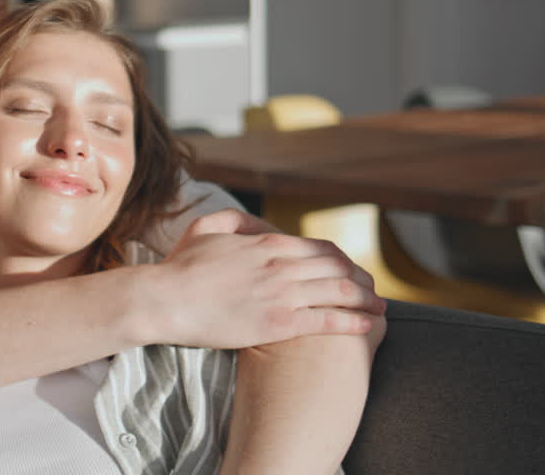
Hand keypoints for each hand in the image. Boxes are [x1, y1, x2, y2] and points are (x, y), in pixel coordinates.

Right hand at [145, 209, 384, 348]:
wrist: (165, 300)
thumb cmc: (179, 268)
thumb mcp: (203, 229)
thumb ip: (230, 219)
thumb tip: (249, 222)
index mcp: (267, 243)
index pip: (320, 249)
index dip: (343, 260)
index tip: (352, 271)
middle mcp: (281, 265)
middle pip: (337, 268)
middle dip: (361, 279)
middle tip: (373, 291)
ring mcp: (282, 293)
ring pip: (339, 291)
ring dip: (366, 299)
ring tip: (380, 308)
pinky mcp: (279, 322)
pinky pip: (328, 319)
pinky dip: (353, 321)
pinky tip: (368, 325)